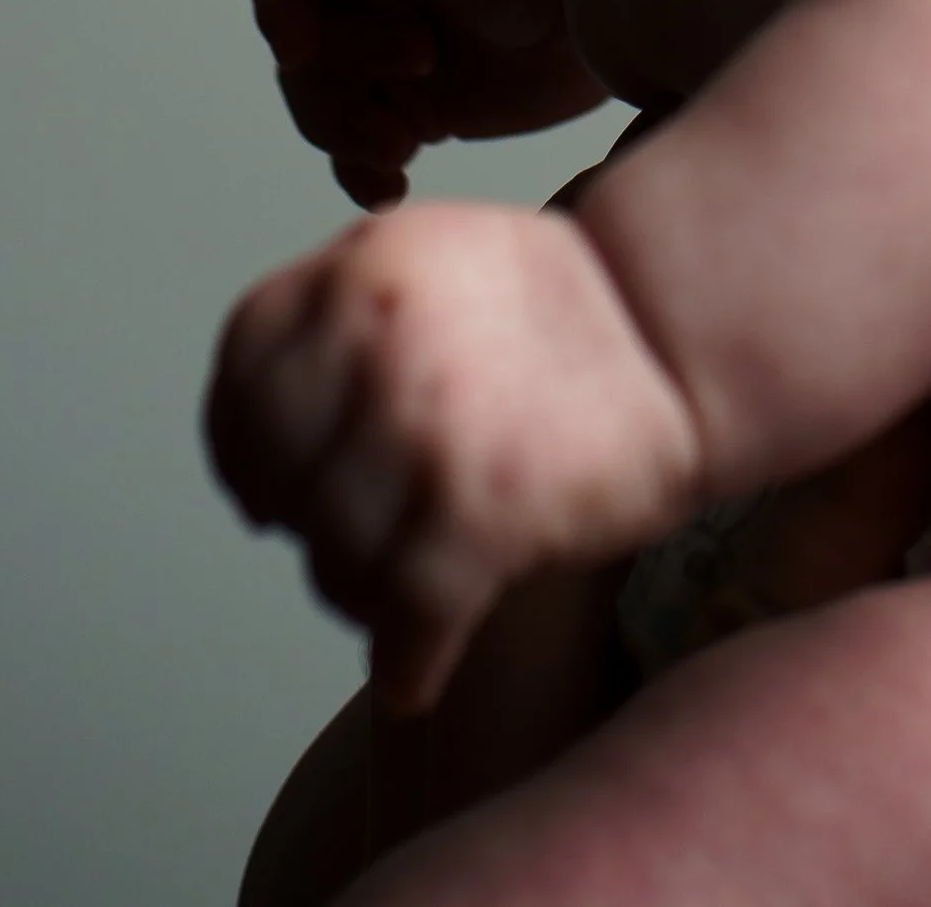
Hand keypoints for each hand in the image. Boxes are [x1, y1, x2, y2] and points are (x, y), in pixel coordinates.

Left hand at [205, 199, 706, 713]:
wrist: (688, 334)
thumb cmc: (579, 309)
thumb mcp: (437, 256)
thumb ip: (347, 313)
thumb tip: (255, 421)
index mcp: (362, 264)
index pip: (242, 374)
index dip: (246, 445)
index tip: (267, 486)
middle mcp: (376, 333)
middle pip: (279, 477)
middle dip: (309, 522)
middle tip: (360, 539)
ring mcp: (422, 423)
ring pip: (333, 560)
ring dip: (365, 595)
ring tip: (408, 594)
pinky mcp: (478, 509)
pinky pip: (401, 620)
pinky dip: (407, 663)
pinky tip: (418, 674)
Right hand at [251, 0, 603, 205]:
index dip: (278, 1)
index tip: (302, 48)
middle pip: (294, 35)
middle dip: (338, 67)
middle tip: (422, 63)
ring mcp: (380, 36)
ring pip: (317, 96)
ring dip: (346, 127)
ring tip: (404, 141)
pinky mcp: (407, 98)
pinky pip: (355, 143)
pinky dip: (362, 168)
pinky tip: (390, 185)